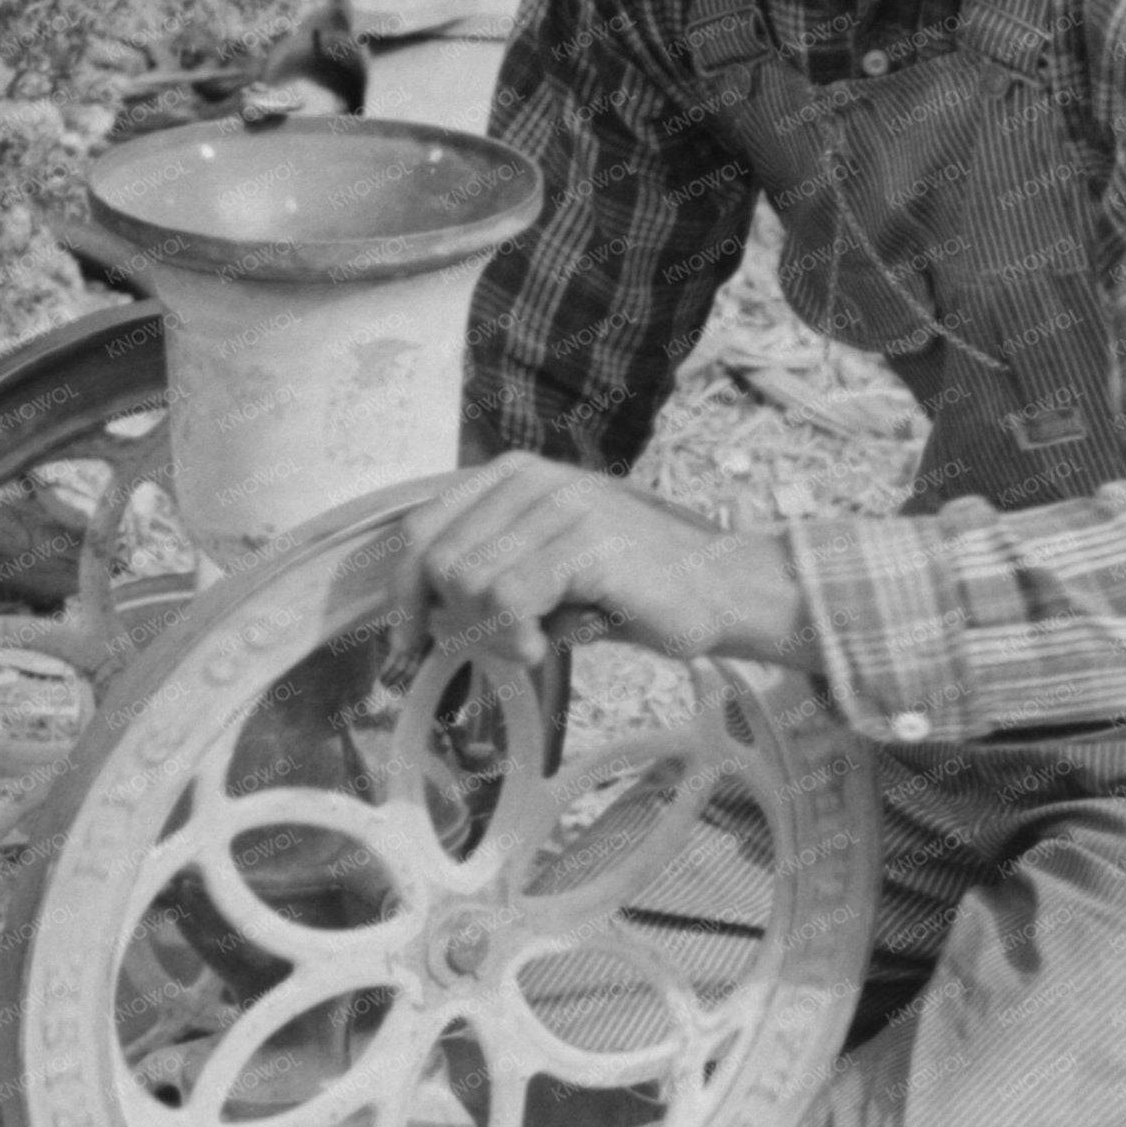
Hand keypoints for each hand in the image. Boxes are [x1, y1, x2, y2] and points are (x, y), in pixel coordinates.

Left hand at [392, 455, 816, 674]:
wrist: (720, 591)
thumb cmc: (632, 589)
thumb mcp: (549, 569)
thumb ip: (492, 571)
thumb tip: (424, 614)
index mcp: (515, 476)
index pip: (424, 529)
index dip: (405, 592)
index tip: (408, 647)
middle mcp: (532, 478)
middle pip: (439, 560)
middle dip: (454, 620)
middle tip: (497, 649)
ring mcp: (561, 505)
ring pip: (469, 580)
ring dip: (489, 633)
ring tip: (531, 647)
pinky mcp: (586, 540)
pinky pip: (510, 596)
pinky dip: (513, 637)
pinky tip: (541, 650)